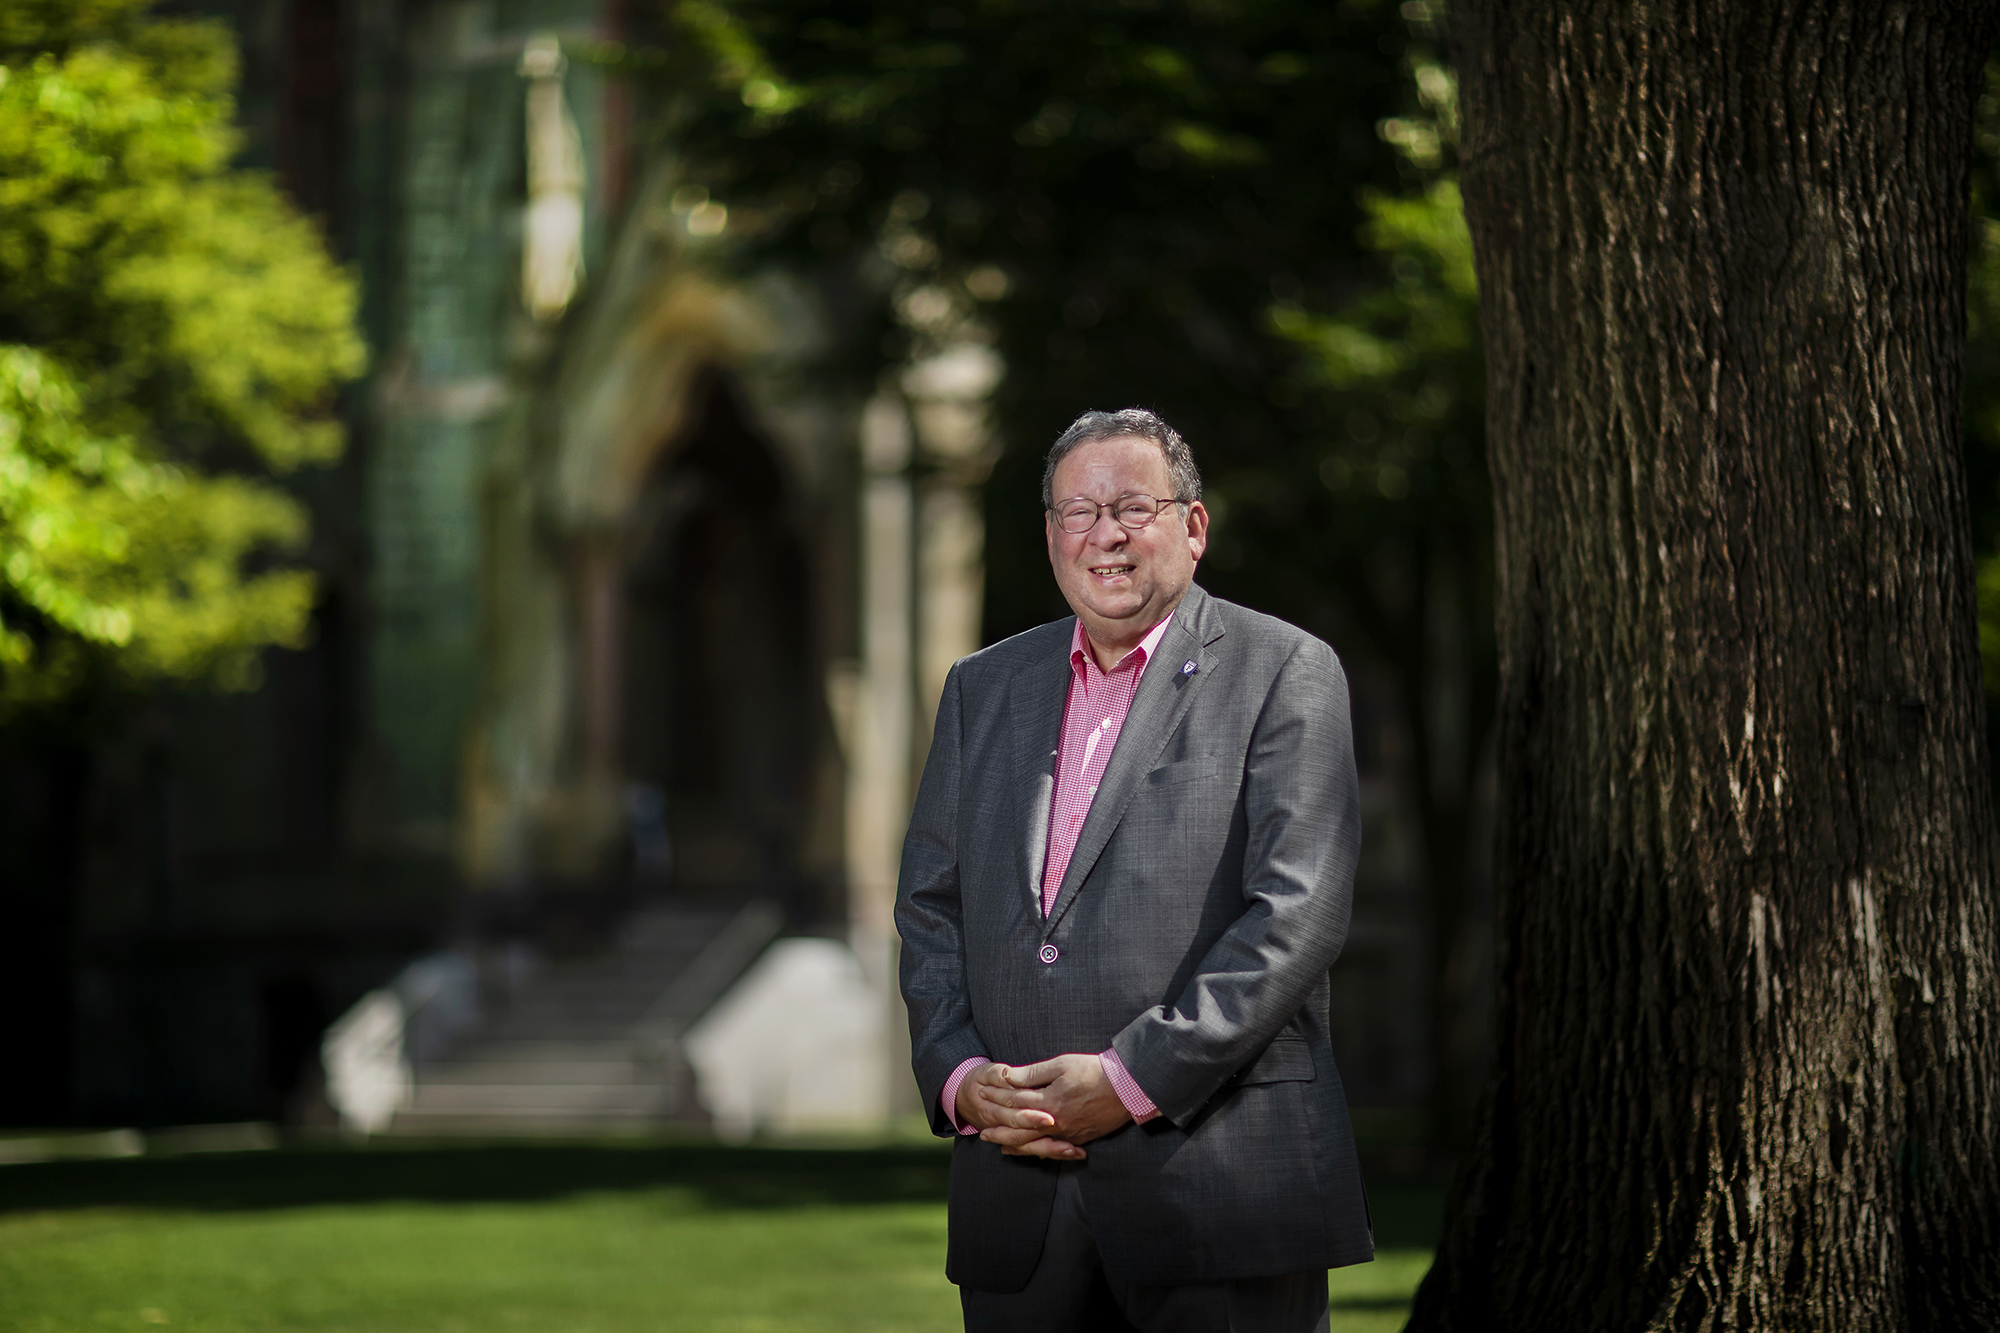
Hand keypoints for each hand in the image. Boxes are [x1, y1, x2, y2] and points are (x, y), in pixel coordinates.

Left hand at [978, 1053, 1130, 1159]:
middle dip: (999, 1129)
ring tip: (1000, 1145)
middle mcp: (1055, 1123)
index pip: (1015, 1102)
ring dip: (1015, 1144)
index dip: (997, 1097)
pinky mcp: (1080, 1138)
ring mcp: (1067, 1133)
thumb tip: (1009, 1076)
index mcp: (1048, 1102)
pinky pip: (1053, 1149)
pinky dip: (1038, 1151)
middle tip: (981, 1132)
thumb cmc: (1094, 1071)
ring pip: (1035, 1143)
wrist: (1127, 1088)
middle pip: (1019, 1129)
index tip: (983, 1093)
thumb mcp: (1061, 1064)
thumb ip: (1033, 1074)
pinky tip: (1032, 1151)